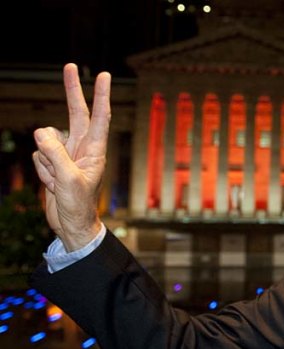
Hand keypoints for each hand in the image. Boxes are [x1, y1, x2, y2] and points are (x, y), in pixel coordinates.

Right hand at [32, 63, 110, 251]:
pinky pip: (38, 155)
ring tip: (57, 181)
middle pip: (75, 113)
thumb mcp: (67, 181)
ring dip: (46, 160)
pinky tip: (52, 184)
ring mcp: (67, 154)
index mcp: (95, 150)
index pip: (99, 117)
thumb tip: (41, 131)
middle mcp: (82, 147)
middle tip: (71, 65)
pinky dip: (40, 169)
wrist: (70, 225)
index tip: (104, 75)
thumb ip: (55, 155)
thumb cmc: (78, 205)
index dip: (101, 95)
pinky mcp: (53, 162)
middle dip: (72, 90)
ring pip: (47, 140)